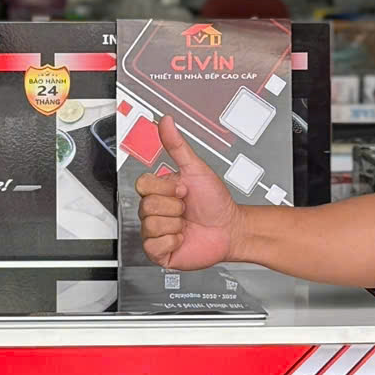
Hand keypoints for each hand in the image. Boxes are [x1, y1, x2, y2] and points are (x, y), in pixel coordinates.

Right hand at [133, 114, 237, 271]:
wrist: (231, 229)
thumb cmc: (216, 202)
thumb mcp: (196, 169)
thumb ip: (177, 145)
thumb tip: (166, 122)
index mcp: (160, 191)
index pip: (143, 185)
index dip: (165, 188)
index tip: (183, 189)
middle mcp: (156, 211)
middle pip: (147, 206)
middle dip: (174, 207)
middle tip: (186, 208)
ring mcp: (156, 232)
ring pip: (150, 225)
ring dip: (175, 224)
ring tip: (186, 223)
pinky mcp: (160, 252)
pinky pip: (154, 246)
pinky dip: (173, 241)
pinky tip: (183, 237)